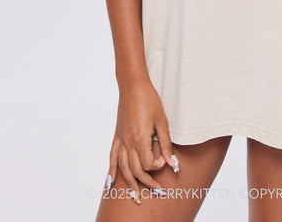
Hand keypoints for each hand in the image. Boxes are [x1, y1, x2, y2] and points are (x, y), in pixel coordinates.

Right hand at [107, 76, 175, 202]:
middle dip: (146, 182)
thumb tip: (170, 162)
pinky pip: (113, 156)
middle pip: (135, 170)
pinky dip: (112, 170)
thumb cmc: (150, 100)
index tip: (165, 160)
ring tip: (135, 196)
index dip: (158, 166)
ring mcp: (121, 139)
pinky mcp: (117, 135)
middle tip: (157, 191)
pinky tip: (111, 182)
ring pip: (123, 167)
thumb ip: (165, 143)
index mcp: (140, 138)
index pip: (148, 164)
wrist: (133, 85)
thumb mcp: (162, 121)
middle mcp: (128, 142)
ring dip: (129, 183)